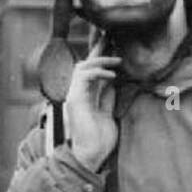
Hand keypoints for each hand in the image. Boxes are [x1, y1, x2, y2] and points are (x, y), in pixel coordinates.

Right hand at [66, 53, 120, 171]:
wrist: (91, 155)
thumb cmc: (99, 140)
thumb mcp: (108, 114)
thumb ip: (108, 98)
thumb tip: (114, 82)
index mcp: (87, 96)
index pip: (94, 71)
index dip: (102, 57)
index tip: (114, 46)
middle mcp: (79, 92)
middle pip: (86, 64)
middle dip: (98, 49)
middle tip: (110, 36)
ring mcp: (75, 94)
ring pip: (83, 67)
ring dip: (100, 60)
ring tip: (117, 60)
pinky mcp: (75, 98)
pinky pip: (83, 77)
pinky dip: (97, 73)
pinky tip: (112, 75)